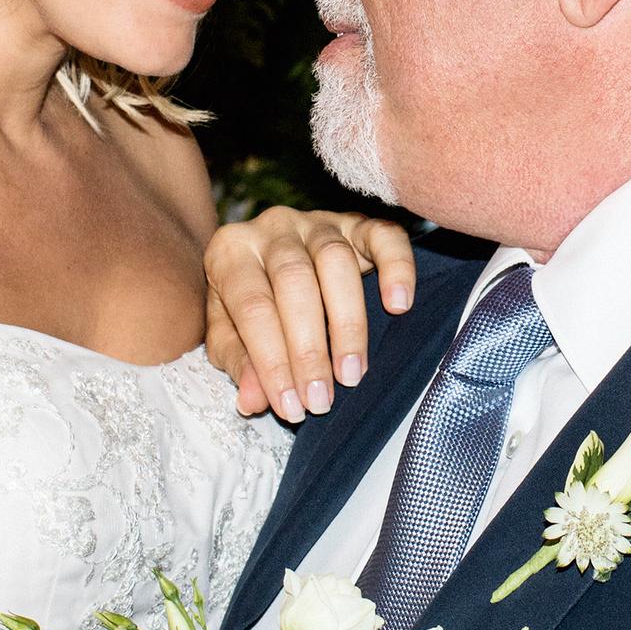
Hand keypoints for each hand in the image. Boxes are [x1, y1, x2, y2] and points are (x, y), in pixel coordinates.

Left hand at [205, 208, 416, 420]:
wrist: (268, 253)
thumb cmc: (250, 302)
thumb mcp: (231, 333)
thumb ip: (240, 362)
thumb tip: (253, 401)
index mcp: (231, 251)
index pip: (252, 308)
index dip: (271, 362)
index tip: (291, 407)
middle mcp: (273, 227)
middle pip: (294, 283)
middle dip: (310, 350)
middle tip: (322, 400)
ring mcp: (318, 221)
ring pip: (336, 261)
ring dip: (348, 324)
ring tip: (353, 374)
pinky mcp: (357, 222)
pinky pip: (383, 235)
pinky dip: (397, 267)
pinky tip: (400, 305)